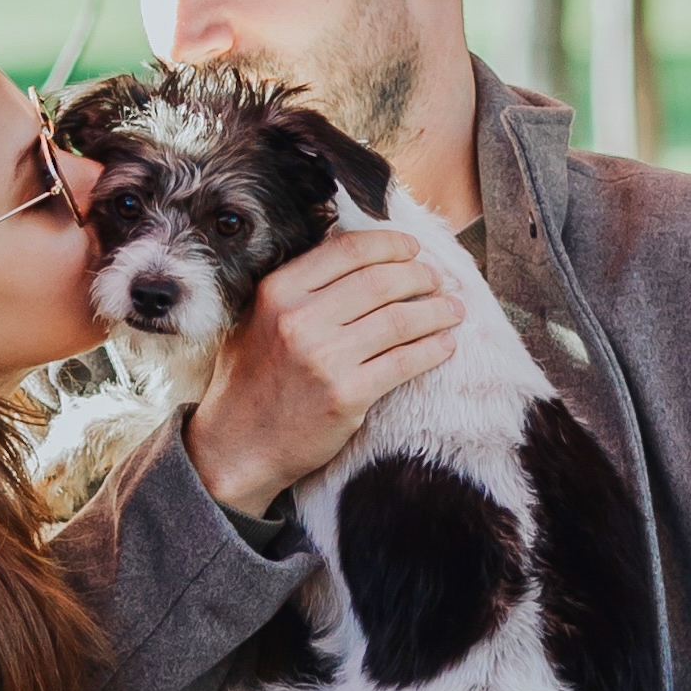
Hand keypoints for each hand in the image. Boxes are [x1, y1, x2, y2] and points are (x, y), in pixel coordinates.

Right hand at [188, 231, 463, 517]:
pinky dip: (433, 349)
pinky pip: (405, 362)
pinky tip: (446, 344)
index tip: (413, 248)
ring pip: (400, 319)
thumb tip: (358, 259)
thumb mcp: (257, 319)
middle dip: (420, 275)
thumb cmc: (250, 381)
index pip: (348, 251)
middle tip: (438, 280)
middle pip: (381, 280)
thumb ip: (298, 288)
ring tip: (453, 309)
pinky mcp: (346, 395)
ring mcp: (324, 358)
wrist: (237, 446)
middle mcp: (299, 320)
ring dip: (436, 311)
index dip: (390, 244)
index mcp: (278, 292)